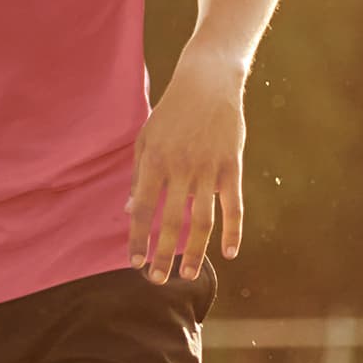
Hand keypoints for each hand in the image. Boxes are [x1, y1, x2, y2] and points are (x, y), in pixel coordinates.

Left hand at [126, 45, 245, 281]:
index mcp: (155, 162)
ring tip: (187, 274)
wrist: (208, 81)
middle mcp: (181, 168)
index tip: (135, 262)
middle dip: (163, 255)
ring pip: (202, 221)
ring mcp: (209, 169)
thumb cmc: (172, 112)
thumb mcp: (146, 139)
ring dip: (194, 252)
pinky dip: (233, 232)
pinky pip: (233, 207)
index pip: (142, 210)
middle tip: (157, 280)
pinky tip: (229, 253)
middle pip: (171, 223)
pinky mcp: (232, 167)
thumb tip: (128, 212)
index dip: (138, 239)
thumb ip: (138, 177)